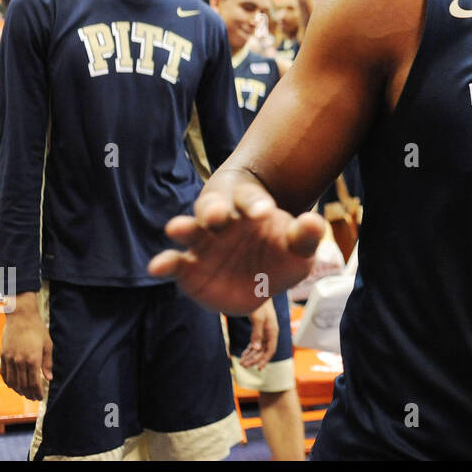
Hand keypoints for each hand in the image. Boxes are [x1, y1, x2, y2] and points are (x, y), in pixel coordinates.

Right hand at [0, 293, 52, 400]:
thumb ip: (47, 363)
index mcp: (33, 359)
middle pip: (23, 384)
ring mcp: (10, 359)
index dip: (37, 392)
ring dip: (19, 390)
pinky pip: (4, 374)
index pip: (34, 382)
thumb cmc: (37, 329)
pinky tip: (14, 386)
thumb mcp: (47, 344)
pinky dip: (9, 382)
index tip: (41, 397)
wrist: (20, 317)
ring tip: (25, 394)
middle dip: (29, 394)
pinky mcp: (3, 356)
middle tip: (34, 398)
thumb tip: (49, 378)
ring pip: (12, 381)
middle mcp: (20, 361)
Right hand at [150, 171, 324, 314]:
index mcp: (250, 208)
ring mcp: (204, 243)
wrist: (257, 270)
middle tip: (215, 214)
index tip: (264, 210)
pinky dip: (165, 263)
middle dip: (213, 211)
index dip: (257, 204)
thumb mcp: (298, 245)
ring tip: (176, 227)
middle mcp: (223, 221)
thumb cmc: (279, 250)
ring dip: (184, 228)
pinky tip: (156, 266)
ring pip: (191, 231)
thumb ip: (305, 235)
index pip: (251, 201)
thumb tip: (315, 222)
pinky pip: (175, 263)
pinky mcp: (189, 266)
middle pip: (214, 210)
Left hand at [240, 299, 277, 369]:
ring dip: (251, 355)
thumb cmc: (259, 304)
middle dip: (254, 359)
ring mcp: (265, 331)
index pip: (271, 350)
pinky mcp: (259, 329)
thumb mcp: (257, 318)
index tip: (258, 368)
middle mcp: (270, 333)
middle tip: (243, 365)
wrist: (258, 292)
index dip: (265, 360)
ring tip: (241, 362)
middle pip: (263, 351)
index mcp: (273, 331)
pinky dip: (250, 349)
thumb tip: (255, 349)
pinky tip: (244, 354)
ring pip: (259, 348)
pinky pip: (256, 343)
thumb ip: (257, 334)